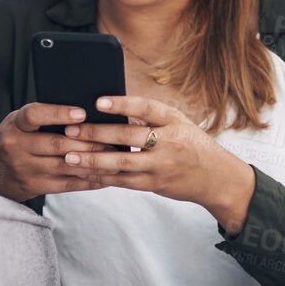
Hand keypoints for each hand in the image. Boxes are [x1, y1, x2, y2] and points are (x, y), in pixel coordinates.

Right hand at [0, 103, 113, 201]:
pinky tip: (107, 177)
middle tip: (116, 138)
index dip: (58, 113)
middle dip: (90, 141)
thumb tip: (86, 112)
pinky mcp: (34, 187)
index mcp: (15, 124)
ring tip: (118, 158)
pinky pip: (68, 185)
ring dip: (95, 162)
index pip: (35, 115)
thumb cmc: (12, 139)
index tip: (82, 112)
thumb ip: (43, 117)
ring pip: (67, 166)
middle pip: (58, 144)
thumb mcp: (18, 122)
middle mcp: (17, 146)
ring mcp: (26, 169)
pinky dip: (90, 180)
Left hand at [63, 94, 256, 232]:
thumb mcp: (179, 123)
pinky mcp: (153, 184)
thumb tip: (113, 108)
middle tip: (71, 130)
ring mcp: (160, 166)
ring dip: (93, 161)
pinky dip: (101, 177)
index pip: (146, 108)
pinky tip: (83, 173)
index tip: (99, 101)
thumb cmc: (192, 145)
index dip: (122, 104)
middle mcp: (168, 143)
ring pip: (121, 163)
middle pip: (128, 137)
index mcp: (174, 121)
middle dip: (97, 134)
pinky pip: (122, 181)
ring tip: (69, 157)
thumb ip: (151, 116)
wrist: (216, 178)